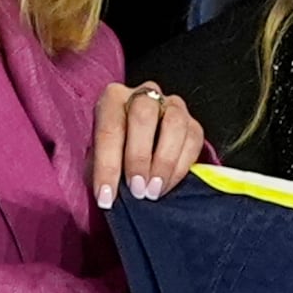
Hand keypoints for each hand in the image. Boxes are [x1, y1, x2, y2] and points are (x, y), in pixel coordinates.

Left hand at [92, 84, 203, 209]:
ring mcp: (172, 106)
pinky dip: (180, 167)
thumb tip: (107, 194)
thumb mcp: (99, 160)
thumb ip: (101, 171)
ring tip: (153, 191)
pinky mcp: (192, 123)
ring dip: (163, 162)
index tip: (106, 197)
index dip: (107, 167)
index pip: (109, 128)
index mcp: (113, 99)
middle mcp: (143, 95)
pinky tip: (167, 185)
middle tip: (137, 189)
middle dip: (139, 157)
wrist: (138, 153)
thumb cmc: (115, 154)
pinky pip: (193, 140)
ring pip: (174, 124)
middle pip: (143, 116)